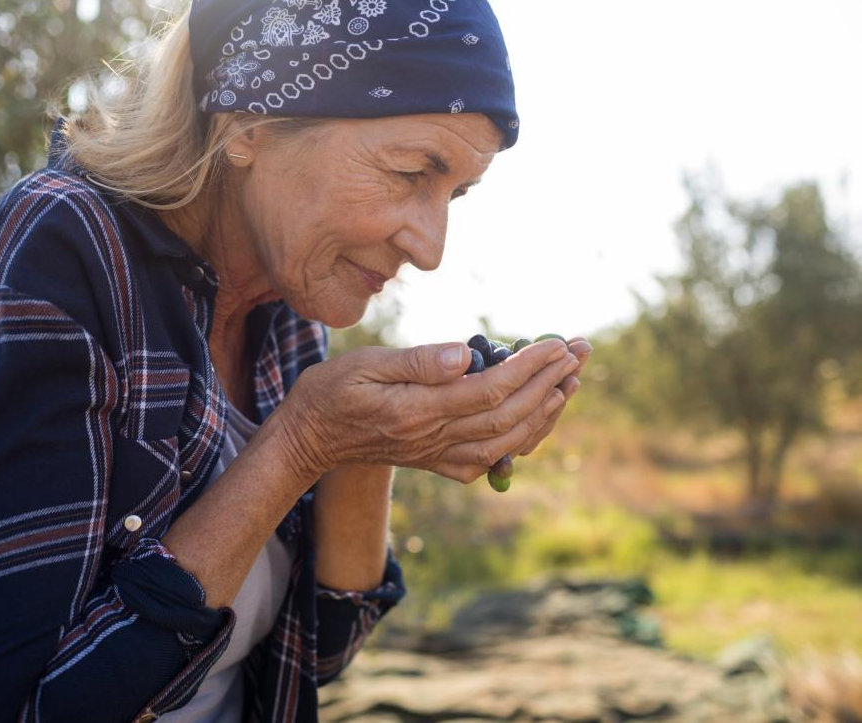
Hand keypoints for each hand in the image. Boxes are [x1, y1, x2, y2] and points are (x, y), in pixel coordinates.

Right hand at [274, 338, 579, 483]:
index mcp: (418, 411)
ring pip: (507, 441)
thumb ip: (417, 361)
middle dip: (551, 383)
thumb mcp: (364, 364)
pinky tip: (537, 420)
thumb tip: (468, 354)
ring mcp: (437, 454)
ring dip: (545, 413)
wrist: (309, 439)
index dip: (531, 367)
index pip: (491, 388)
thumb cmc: (332, 392)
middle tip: (580, 352)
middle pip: (509, 415)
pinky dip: (520, 441)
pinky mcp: (436, 461)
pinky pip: (489, 459)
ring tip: (571, 382)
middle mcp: (434, 438)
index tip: (558, 343)